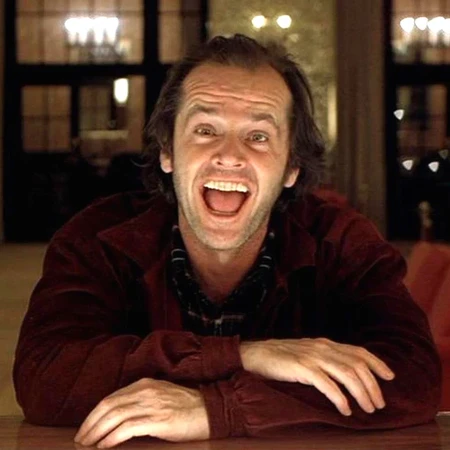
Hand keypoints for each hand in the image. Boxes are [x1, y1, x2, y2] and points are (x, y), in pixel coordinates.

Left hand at [74, 378, 209, 447]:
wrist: (210, 409)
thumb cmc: (186, 406)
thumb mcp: (161, 396)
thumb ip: (140, 401)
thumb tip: (117, 417)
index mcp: (144, 384)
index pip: (111, 398)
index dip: (94, 414)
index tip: (85, 428)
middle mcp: (146, 391)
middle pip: (108, 406)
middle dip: (90, 424)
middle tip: (80, 439)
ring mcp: (152, 404)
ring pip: (115, 416)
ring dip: (97, 432)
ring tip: (87, 445)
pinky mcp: (159, 419)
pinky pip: (128, 428)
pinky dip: (112, 438)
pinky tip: (104, 446)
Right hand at [240, 338, 394, 416]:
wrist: (255, 354)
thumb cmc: (281, 357)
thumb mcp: (307, 353)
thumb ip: (326, 358)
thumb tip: (347, 373)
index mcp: (325, 343)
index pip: (358, 351)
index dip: (377, 362)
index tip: (390, 376)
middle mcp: (322, 347)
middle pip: (357, 364)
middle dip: (372, 385)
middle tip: (378, 404)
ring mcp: (312, 357)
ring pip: (346, 373)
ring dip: (361, 393)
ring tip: (367, 409)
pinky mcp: (301, 368)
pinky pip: (326, 384)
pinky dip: (340, 398)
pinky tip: (345, 409)